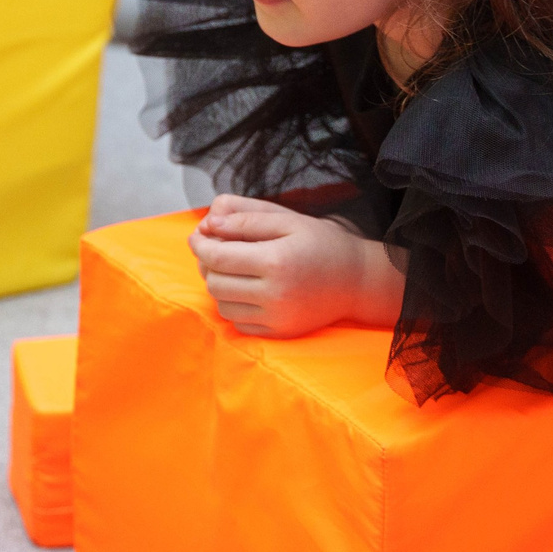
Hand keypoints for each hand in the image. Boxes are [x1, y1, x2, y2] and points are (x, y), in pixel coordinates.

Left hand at [188, 195, 404, 338]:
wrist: (356, 280)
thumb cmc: (320, 243)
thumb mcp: (287, 220)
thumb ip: (245, 219)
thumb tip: (208, 224)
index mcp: (276, 261)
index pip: (217, 257)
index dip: (199, 245)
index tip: (196, 235)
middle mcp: (276, 294)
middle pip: (215, 283)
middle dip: (206, 265)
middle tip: (214, 250)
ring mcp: (278, 317)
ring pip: (222, 306)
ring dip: (218, 286)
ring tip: (231, 270)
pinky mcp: (281, 332)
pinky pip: (238, 324)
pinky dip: (233, 306)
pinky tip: (246, 290)